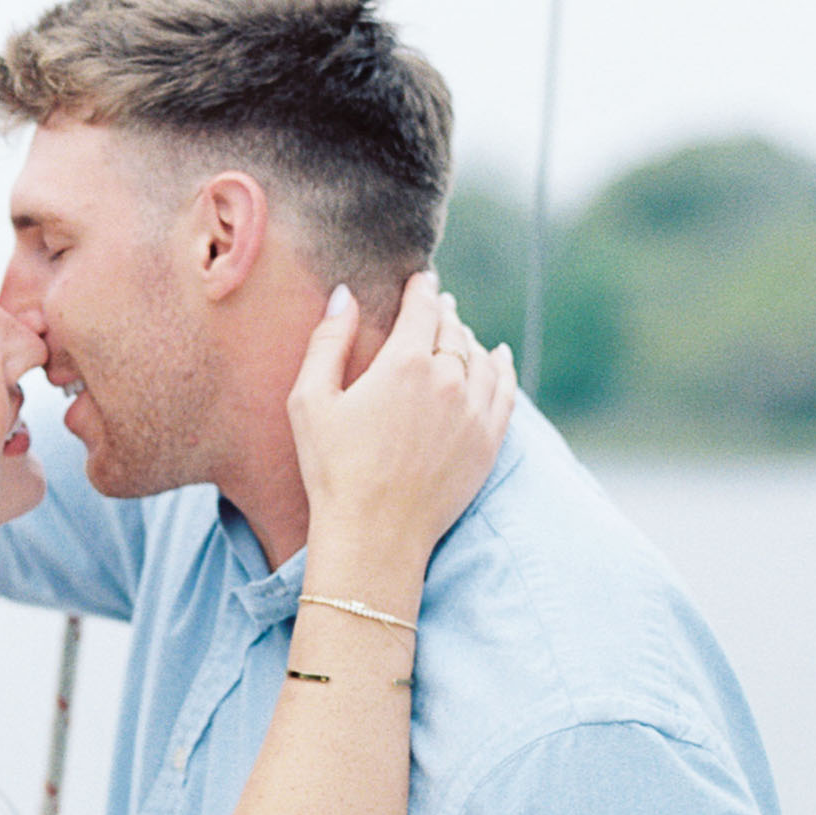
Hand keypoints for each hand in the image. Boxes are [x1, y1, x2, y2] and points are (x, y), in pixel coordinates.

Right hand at [288, 272, 514, 573]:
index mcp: (404, 363)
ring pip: (480, 355)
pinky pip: (505, 389)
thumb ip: (328, 341)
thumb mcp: (310, 401)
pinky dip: (501, 366)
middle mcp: (448, 379)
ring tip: (456, 332)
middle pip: (452, 329)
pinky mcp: (489, 440)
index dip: (421, 288)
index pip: (422, 307)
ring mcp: (474, 410)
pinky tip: (497, 357)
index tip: (420, 279)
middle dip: (442, 312)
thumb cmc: (333, 470)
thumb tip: (345, 294)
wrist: (376, 535)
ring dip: (467, 338)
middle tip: (434, 306)